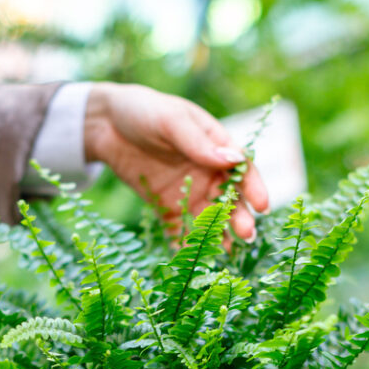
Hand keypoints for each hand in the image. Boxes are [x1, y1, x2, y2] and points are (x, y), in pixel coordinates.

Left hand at [84, 83, 270, 240]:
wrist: (105, 123)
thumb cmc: (145, 111)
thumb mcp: (171, 121)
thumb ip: (198, 142)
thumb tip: (233, 160)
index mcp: (216, 146)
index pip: (242, 169)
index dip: (254, 188)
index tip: (262, 206)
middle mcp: (207, 172)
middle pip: (230, 198)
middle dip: (239, 216)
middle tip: (246, 234)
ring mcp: (188, 191)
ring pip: (208, 217)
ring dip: (217, 234)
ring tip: (224, 251)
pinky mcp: (166, 205)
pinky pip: (179, 227)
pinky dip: (185, 242)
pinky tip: (190, 257)